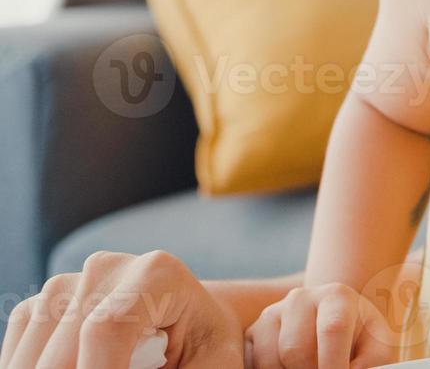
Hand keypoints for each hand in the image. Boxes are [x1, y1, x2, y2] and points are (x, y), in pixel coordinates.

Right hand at [1, 250, 241, 368]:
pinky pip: (19, 349)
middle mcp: (107, 267)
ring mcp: (70, 281)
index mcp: (159, 274)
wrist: (192, 323)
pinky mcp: (43, 303)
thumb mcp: (213, 365)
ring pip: (33, 352)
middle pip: (64, 347)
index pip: (106, 330)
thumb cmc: (208, 347)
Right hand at [245, 283, 396, 368]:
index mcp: (337, 296)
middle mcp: (300, 298)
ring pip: (270, 360)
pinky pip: (253, 364)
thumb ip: (371, 361)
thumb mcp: (377, 345)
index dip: (334, 363)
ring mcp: (272, 313)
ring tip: (310, 368)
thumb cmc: (361, 338)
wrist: (338, 323)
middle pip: (296, 349)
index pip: (332, 330)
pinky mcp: (253, 332)